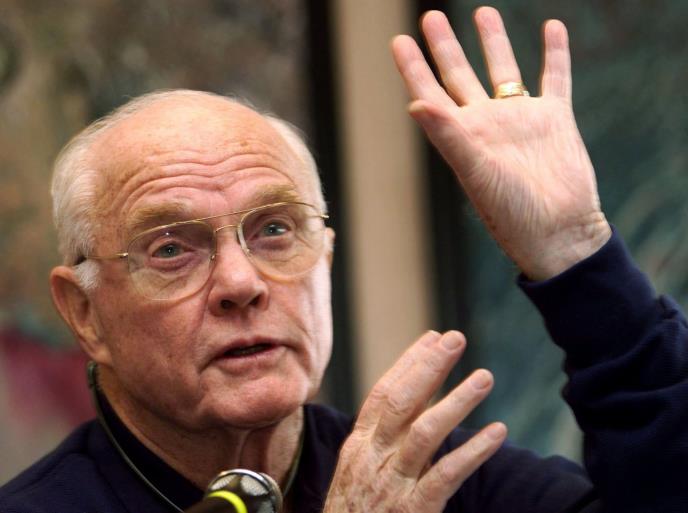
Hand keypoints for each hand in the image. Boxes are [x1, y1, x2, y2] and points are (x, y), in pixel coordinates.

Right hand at [323, 331, 505, 512]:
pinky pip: (445, 475)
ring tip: (485, 377)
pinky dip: (473, 451)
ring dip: (457, 401)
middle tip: (456, 338)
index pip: (383, 393)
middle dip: (429, 366)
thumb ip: (382, 442)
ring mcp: (392, 483)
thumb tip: (410, 410)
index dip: (409, 363)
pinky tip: (497, 432)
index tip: (433, 338)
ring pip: (425, 432)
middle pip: (402, 401)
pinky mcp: (413, 510)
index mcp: (360, 445)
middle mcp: (373, 457)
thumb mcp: (359, 472)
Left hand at [391, 8, 610, 279]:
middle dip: (444, 46)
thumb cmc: (512, 212)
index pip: (430, 93)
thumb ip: (448, 136)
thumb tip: (414, 103)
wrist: (560, 231)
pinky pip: (555, 77)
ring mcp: (520, 119)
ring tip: (483, 12)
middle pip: (459, 75)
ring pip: (504, 70)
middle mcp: (487, 124)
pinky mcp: (555, 120)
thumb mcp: (476, 172)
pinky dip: (555, 53)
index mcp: (462, 136)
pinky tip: (552, 27)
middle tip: (430, 17)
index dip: (412, 67)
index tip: (398, 40)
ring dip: (493, 42)